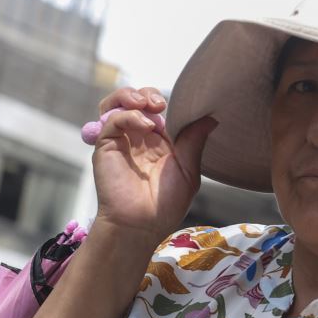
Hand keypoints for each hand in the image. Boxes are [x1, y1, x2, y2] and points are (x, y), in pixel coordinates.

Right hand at [88, 86, 216, 242]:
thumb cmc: (166, 204)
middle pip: (133, 101)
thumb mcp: (188, 170)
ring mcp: (120, 141)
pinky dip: (127, 116)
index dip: (161, 101)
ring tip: (144, 103)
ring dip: (129, 96)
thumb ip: (194, 141)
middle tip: (158, 103)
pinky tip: (144, 125)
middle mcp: (136, 137)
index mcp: (157, 141)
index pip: (155, 109)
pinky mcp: (105, 146)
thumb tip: (211, 117)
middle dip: (145, 93)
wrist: (143, 224)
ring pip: (115, 105)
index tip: (173, 107)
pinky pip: (111, 121)